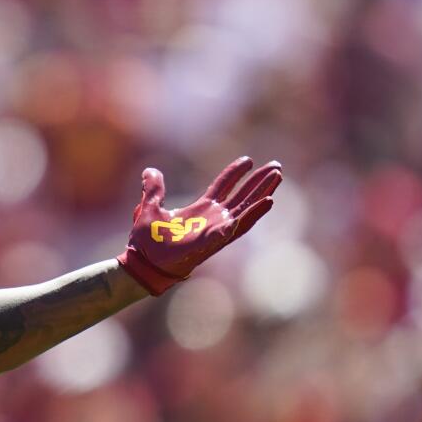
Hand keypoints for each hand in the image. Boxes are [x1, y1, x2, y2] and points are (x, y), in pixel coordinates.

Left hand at [117, 157, 281, 295]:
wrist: (144, 261)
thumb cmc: (148, 239)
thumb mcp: (150, 206)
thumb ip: (154, 189)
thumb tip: (149, 170)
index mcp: (200, 209)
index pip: (223, 186)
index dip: (235, 173)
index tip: (248, 160)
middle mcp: (213, 218)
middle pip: (242, 196)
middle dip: (259, 181)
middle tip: (276, 166)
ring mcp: (216, 229)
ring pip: (246, 209)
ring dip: (262, 193)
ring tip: (277, 178)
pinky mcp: (215, 240)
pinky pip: (237, 227)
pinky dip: (252, 215)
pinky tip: (267, 202)